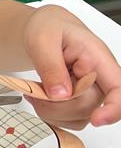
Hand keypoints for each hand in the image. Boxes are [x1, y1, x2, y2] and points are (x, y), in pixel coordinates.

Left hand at [22, 4, 120, 128]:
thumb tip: (61, 94)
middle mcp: (99, 78)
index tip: (97, 119)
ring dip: (51, 111)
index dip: (113, 108)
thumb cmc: (49, 28)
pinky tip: (40, 98)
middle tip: (34, 91)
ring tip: (35, 91)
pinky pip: (70, 119)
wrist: (46, 29)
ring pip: (78, 117)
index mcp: (98, 58)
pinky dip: (51, 114)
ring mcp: (91, 92)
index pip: (118, 88)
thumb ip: (51, 66)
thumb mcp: (42, 40)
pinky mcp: (80, 101)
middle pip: (88, 107)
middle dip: (56, 105)